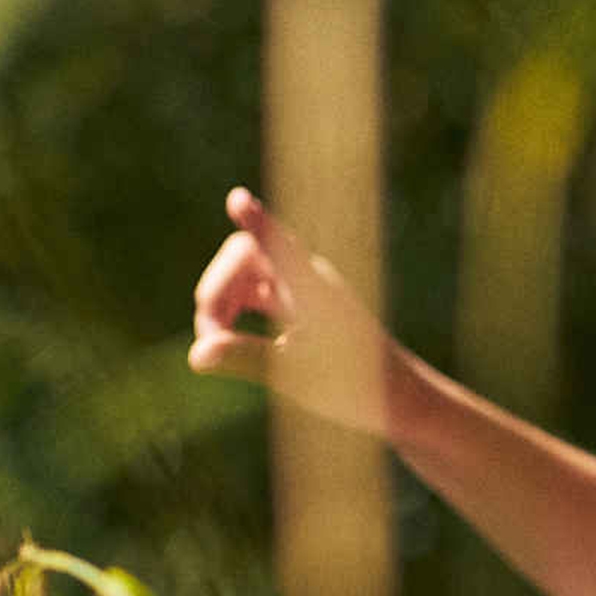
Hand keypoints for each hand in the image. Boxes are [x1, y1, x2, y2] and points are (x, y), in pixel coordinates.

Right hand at [185, 188, 400, 427]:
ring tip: (217, 347)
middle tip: (211, 342)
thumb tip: (196, 354)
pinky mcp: (299, 300)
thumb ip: (246, 359)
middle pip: (243, 254)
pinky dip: (233, 308)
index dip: (257, 225)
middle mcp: (311, 279)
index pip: (282, 250)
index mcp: (317, 295)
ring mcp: (305, 286)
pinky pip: (253, 286)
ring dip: (221, 300)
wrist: (399, 396)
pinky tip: (228, 338)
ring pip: (244, 269)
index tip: (238, 198)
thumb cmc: (358, 389)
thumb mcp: (296, 378)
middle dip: (215, 291)